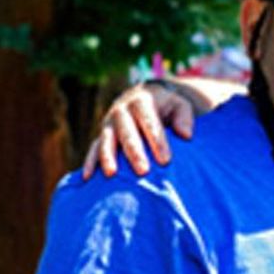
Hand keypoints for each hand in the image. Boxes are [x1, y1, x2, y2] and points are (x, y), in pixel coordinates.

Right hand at [81, 81, 200, 178]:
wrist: (146, 97)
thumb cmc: (167, 106)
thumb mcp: (179, 104)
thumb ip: (184, 117)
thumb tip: (185, 135)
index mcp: (142, 101)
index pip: (149, 121)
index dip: (157, 140)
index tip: (165, 160)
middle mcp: (122, 111)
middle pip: (126, 132)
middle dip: (134, 152)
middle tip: (143, 171)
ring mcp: (110, 123)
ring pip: (106, 139)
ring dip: (108, 156)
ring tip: (111, 174)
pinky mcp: (103, 135)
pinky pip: (93, 148)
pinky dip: (90, 161)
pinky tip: (87, 177)